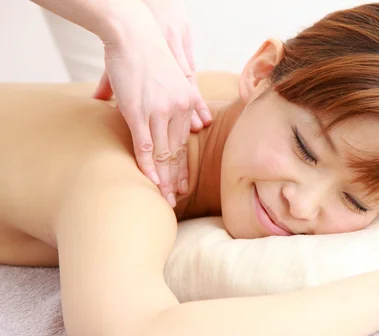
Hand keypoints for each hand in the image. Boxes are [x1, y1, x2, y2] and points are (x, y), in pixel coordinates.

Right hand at [93, 1, 210, 206]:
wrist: (134, 34)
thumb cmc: (148, 55)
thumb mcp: (173, 78)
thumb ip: (179, 100)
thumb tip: (178, 117)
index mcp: (186, 104)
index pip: (184, 144)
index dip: (182, 167)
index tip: (182, 185)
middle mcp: (177, 111)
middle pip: (177, 153)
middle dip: (176, 179)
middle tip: (175, 200)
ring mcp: (159, 112)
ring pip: (164, 154)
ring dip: (162, 180)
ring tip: (164, 199)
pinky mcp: (139, 112)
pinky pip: (145, 146)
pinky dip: (147, 166)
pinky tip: (149, 182)